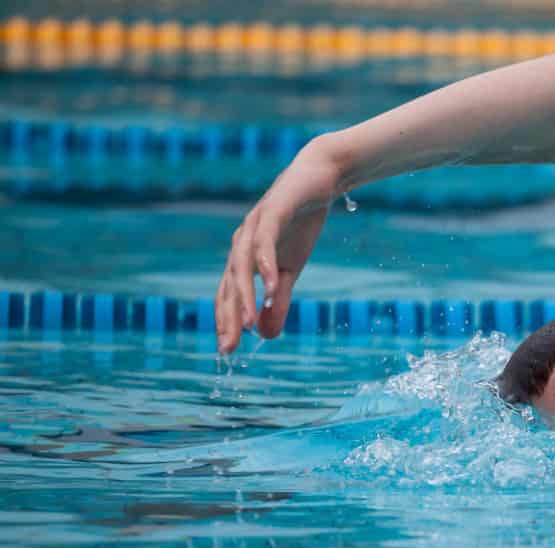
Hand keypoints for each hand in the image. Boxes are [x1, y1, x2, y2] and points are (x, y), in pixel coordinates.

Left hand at [216, 140, 340, 352]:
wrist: (318, 179)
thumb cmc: (301, 222)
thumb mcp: (292, 268)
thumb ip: (277, 299)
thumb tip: (266, 335)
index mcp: (244, 258)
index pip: (229, 295)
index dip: (226, 322)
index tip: (227, 351)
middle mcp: (242, 244)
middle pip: (229, 285)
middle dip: (228, 318)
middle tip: (229, 348)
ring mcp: (255, 227)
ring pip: (242, 267)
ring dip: (243, 297)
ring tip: (247, 325)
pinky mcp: (272, 213)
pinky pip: (264, 243)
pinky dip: (266, 266)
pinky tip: (271, 287)